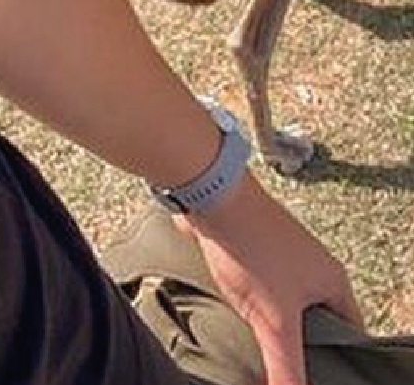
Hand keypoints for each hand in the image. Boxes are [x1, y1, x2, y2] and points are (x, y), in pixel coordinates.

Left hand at [185, 175, 361, 384]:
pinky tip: (239, 324)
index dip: (336, 358)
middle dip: (302, 346)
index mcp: (333, 281)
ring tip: (263, 350)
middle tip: (287, 369)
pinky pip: (262, 290)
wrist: (212, 194)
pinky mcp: (255, 251)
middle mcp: (313, 267)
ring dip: (275, 327)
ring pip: (286, 306)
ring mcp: (283, 257)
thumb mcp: (274, 318)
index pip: (349, 333)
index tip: (317, 376)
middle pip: (316, 321)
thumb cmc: (252, 247)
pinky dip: (254, 308)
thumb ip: (287, 365)